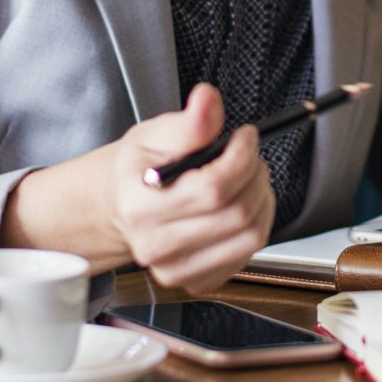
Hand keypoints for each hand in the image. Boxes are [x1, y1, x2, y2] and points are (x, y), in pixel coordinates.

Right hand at [3, 84, 276, 290]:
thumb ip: (189, 122)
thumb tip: (208, 99)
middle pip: (237, 213)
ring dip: (261, 201)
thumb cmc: (137, 171)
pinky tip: (238, 207)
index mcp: (140, 206)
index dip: (241, 157)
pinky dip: (254, 226)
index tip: (245, 137)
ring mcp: (175, 270)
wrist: (120, 208)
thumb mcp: (154, 134)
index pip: (213, 188)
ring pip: (250, 237)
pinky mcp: (196, 283)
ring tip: (246, 180)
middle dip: (255, 176)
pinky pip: (247, 255)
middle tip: (248, 156)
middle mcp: (155, 245)